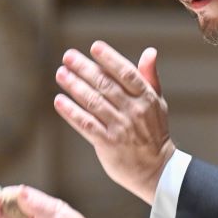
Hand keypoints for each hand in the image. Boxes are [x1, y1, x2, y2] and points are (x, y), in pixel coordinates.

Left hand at [54, 41, 174, 203]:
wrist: (157, 169)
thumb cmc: (154, 132)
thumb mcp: (157, 103)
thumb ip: (149, 77)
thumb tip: (150, 51)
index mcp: (146, 98)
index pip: (126, 73)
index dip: (110, 58)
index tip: (94, 47)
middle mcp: (133, 111)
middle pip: (105, 85)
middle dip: (84, 68)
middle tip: (67, 56)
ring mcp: (120, 127)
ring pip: (93, 102)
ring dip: (74, 86)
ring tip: (60, 74)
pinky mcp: (107, 143)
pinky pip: (86, 124)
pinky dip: (72, 112)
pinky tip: (60, 101)